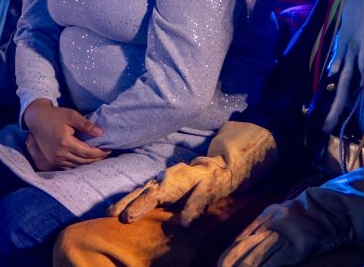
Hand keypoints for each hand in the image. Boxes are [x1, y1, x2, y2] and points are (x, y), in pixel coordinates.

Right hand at [22, 99, 107, 171]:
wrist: (36, 120)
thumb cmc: (55, 115)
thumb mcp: (71, 116)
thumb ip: (86, 125)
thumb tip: (101, 133)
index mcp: (65, 142)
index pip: (87, 152)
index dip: (100, 152)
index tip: (109, 148)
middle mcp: (60, 154)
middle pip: (84, 161)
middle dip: (97, 158)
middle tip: (107, 153)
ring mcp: (55, 159)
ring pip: (78, 166)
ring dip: (89, 162)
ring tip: (99, 156)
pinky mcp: (53, 161)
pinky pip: (70, 166)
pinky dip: (80, 164)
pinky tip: (87, 159)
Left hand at [110, 121, 277, 224]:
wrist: (254, 142)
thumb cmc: (225, 164)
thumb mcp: (201, 179)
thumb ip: (183, 189)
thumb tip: (161, 196)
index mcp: (181, 176)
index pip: (151, 188)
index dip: (130, 199)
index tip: (110, 212)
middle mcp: (186, 175)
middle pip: (154, 189)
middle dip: (132, 202)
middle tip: (112, 214)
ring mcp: (201, 175)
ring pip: (170, 189)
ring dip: (150, 202)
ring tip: (131, 216)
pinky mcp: (218, 179)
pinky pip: (204, 195)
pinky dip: (194, 206)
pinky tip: (184, 221)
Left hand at [219, 186, 355, 266]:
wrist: (342, 209)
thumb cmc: (317, 212)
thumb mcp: (289, 211)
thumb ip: (271, 224)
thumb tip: (253, 241)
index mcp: (268, 214)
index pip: (242, 238)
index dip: (230, 254)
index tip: (222, 265)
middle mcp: (273, 222)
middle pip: (244, 247)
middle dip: (232, 263)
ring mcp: (286, 233)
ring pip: (256, 256)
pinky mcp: (299, 245)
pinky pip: (275, 261)